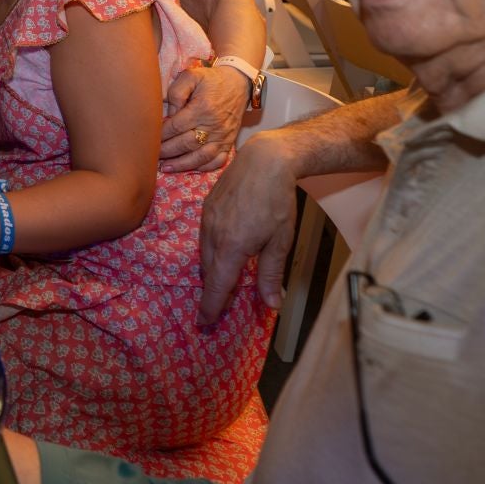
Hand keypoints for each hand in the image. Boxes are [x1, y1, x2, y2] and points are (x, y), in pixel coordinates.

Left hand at [158, 65, 248, 172]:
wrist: (239, 82)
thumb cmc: (212, 80)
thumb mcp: (191, 76)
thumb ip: (176, 92)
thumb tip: (169, 113)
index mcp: (202, 108)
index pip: (176, 127)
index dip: (161, 135)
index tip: (150, 138)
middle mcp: (214, 125)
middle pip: (186, 144)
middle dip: (167, 151)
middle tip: (152, 155)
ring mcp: (223, 136)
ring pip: (200, 157)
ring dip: (182, 164)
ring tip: (165, 167)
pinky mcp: (229, 142)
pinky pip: (217, 161)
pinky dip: (202, 167)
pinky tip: (188, 168)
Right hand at [197, 131, 298, 325]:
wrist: (264, 161)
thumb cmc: (277, 201)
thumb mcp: (280, 241)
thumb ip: (270, 274)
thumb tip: (270, 305)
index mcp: (232, 248)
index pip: (217, 286)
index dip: (210, 307)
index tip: (204, 322)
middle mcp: (213, 236)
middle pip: (209, 272)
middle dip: (215, 290)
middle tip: (225, 302)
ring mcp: (206, 220)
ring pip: (205, 255)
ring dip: (214, 269)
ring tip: (228, 276)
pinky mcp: (206, 208)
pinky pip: (204, 238)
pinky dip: (213, 250)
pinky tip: (227, 248)